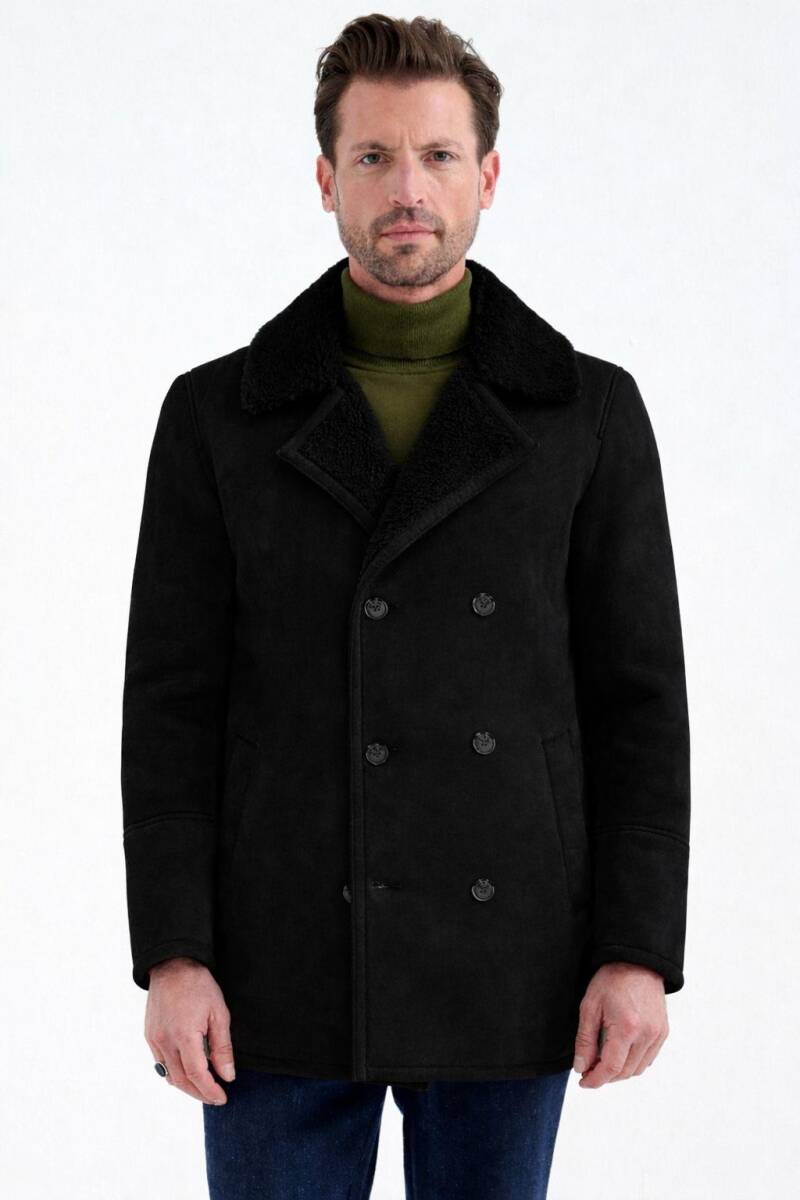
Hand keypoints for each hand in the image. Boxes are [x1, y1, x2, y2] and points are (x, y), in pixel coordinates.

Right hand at [145, 957, 235, 1103]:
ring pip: (169, 1075)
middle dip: (199, 1093)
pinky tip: (187, 1072)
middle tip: (215, 1097)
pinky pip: (161, 1064)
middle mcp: (165, 1042)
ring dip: (186, 1086)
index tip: (222, 1098)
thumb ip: (222, 1047)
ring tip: (203, 1088)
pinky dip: (174, 1073)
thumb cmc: (199, 986)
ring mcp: (154, 1040)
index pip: (197, 1075)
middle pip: (181, 1080)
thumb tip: (228, 1076)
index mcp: (184, 1036)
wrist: (172, 966)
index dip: (210, 1090)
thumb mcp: (219, 1013)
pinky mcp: (149, 1036)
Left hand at [572, 961, 668, 1087]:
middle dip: (605, 1077)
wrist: (637, 962)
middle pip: (625, 1072)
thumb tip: (581, 1067)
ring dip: (619, 1072)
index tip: (583, 1081)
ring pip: (637, 1069)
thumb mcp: (590, 1007)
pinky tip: (620, 1053)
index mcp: (627, 1028)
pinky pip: (648, 1059)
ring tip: (602, 1062)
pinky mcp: (663, 1032)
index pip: (611, 1068)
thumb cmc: (612, 980)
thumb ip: (585, 1040)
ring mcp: (657, 1034)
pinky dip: (633, 1063)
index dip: (595, 1080)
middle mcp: (646, 1035)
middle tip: (588, 1070)